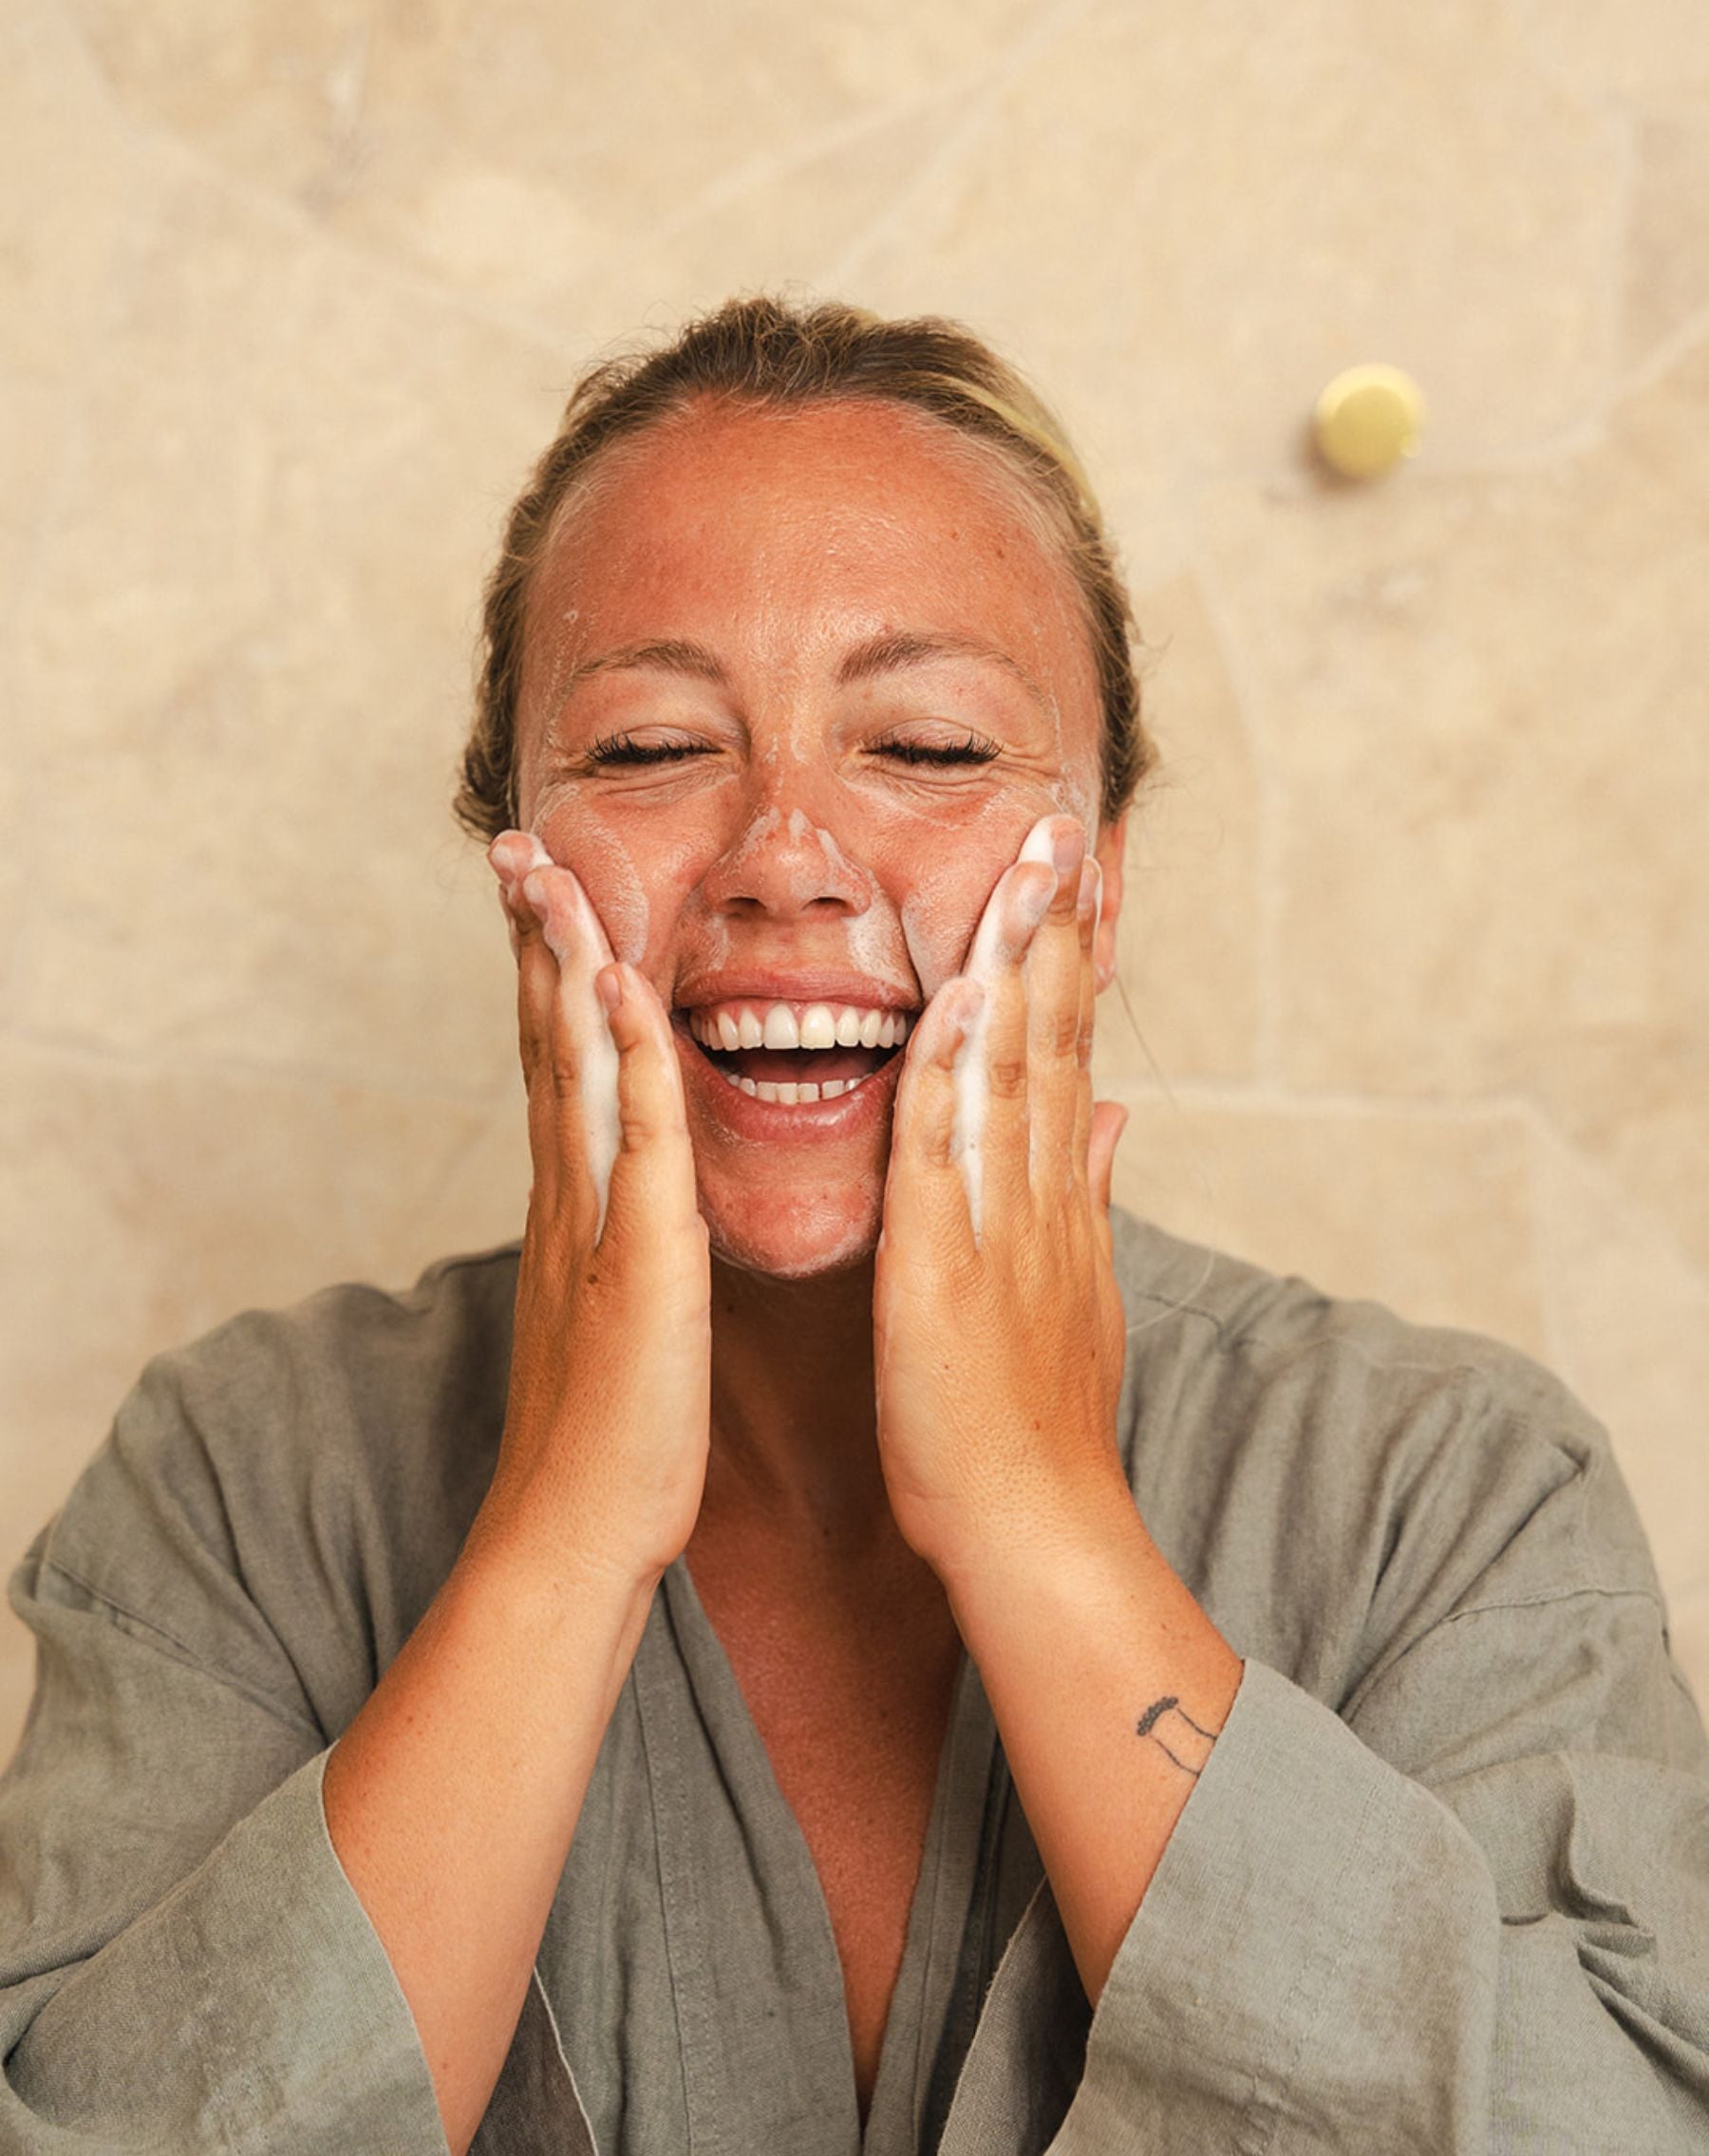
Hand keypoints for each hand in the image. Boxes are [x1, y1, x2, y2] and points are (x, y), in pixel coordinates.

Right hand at [469, 832, 710, 1593]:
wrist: (578, 1538)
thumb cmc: (617, 1437)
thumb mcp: (621, 1311)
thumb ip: (624, 1242)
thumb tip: (636, 1200)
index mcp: (578, 1206)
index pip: (559, 1064)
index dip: (547, 974)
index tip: (540, 893)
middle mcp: (572, 1198)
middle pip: (546, 1042)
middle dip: (532, 939)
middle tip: (515, 845)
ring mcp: (595, 1224)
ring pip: (573, 1069)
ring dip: (560, 965)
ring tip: (546, 874)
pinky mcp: (636, 1264)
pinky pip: (634, 1144)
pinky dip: (622, 1061)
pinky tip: (616, 988)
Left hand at [873, 815, 1129, 1586]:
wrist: (1037, 1528)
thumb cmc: (1037, 1425)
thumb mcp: (1080, 1294)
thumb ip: (1094, 1195)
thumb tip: (1119, 1115)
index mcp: (1058, 1197)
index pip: (1069, 1052)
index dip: (1071, 959)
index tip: (1074, 873)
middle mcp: (1041, 1192)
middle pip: (1055, 1035)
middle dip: (1061, 927)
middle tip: (1065, 824)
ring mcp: (1000, 1220)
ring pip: (1014, 1067)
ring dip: (1022, 965)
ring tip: (1031, 868)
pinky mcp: (945, 1259)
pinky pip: (947, 1144)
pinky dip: (954, 1068)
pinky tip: (957, 999)